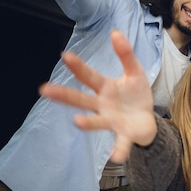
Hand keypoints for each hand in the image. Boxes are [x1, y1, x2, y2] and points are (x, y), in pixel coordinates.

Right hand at [39, 30, 155, 162]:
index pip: (90, 76)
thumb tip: (115, 32)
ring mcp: (111, 121)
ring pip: (97, 122)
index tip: (65, 55)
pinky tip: (116, 157)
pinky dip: (118, 150)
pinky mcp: (125, 134)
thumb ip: (126, 55)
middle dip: (64, 95)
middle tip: (44, 89)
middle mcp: (103, 106)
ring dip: (87, 123)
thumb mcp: (135, 73)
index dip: (79, 66)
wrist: (147, 120)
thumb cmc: (135, 96)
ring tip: (77, 122)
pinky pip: (121, 143)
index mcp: (105, 88)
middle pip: (82, 99)